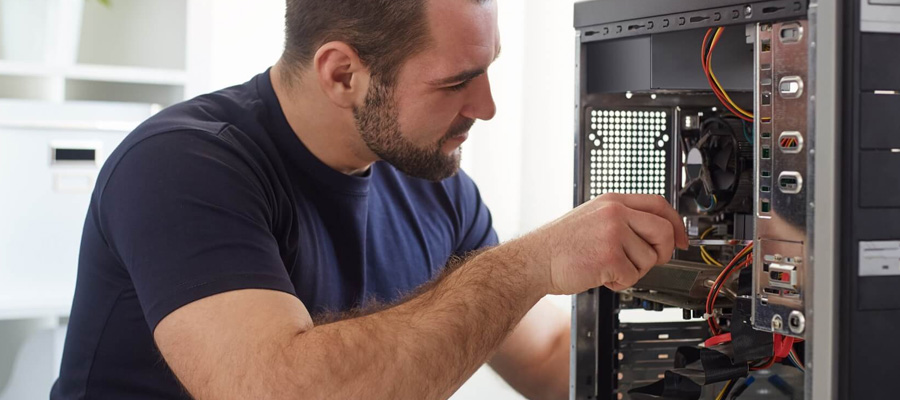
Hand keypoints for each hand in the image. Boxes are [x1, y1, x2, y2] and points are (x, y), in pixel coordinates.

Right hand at [520, 193, 688, 294]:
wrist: (534, 260)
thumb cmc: (559, 245)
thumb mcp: (592, 217)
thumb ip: (622, 219)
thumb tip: (653, 234)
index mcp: (612, 201)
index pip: (659, 204)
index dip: (676, 224)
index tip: (681, 240)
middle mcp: (615, 213)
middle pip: (663, 231)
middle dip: (662, 252)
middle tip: (648, 261)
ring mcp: (613, 233)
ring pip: (649, 258)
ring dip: (633, 271)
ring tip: (609, 267)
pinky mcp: (609, 256)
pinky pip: (633, 276)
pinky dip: (619, 283)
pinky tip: (601, 276)